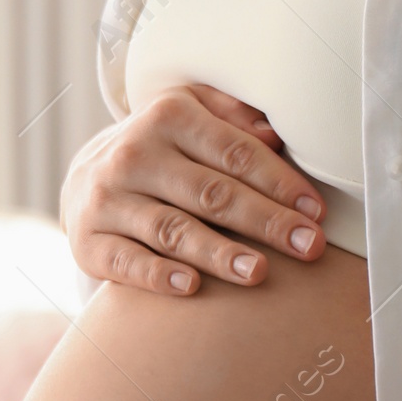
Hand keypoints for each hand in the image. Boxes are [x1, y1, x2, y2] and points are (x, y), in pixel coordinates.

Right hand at [61, 85, 325, 296]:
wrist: (86, 180)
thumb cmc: (164, 149)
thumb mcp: (194, 114)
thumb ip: (235, 118)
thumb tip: (275, 135)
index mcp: (168, 116)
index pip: (235, 153)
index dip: (280, 182)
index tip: (316, 211)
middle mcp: (134, 154)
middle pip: (211, 193)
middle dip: (266, 221)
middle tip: (309, 246)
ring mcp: (108, 199)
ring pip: (172, 230)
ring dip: (219, 253)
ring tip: (259, 272)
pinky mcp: (89, 241)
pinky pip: (128, 261)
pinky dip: (158, 275)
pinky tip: (191, 287)